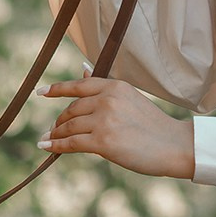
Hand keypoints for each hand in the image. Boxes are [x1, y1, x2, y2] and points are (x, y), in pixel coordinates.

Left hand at [38, 77, 193, 177]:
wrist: (174, 147)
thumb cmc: (154, 126)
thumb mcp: (131, 99)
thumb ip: (105, 88)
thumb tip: (83, 69)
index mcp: (115, 86)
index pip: (79, 85)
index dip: (57, 89)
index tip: (41, 92)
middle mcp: (107, 100)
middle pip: (72, 109)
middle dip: (60, 120)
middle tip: (54, 128)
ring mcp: (104, 120)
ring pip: (69, 126)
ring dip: (56, 134)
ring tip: (49, 139)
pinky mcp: (102, 142)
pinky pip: (71, 143)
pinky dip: (56, 146)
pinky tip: (47, 147)